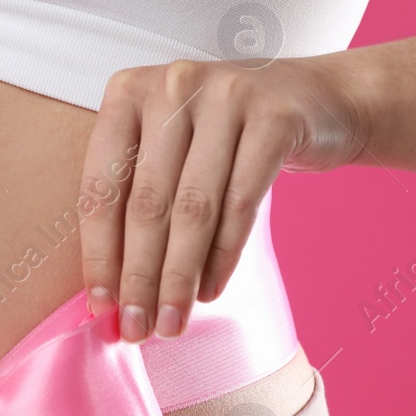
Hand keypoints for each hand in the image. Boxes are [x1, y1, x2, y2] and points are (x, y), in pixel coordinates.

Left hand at [79, 57, 365, 340]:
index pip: (102, 187)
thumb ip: (135, 198)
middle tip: (137, 330)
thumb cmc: (222, 138)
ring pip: (193, 208)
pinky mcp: (275, 117)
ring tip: (172, 323)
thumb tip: (108, 292)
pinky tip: (209, 292)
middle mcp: (171, 85)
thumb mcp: (170, 149)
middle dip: (139, 276)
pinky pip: (242, 204)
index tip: (99, 307)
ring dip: (179, 277)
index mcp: (127, 92)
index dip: (98, 253)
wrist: (317, 101)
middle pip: (146, 203)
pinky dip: (223, 256)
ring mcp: (226, 95)